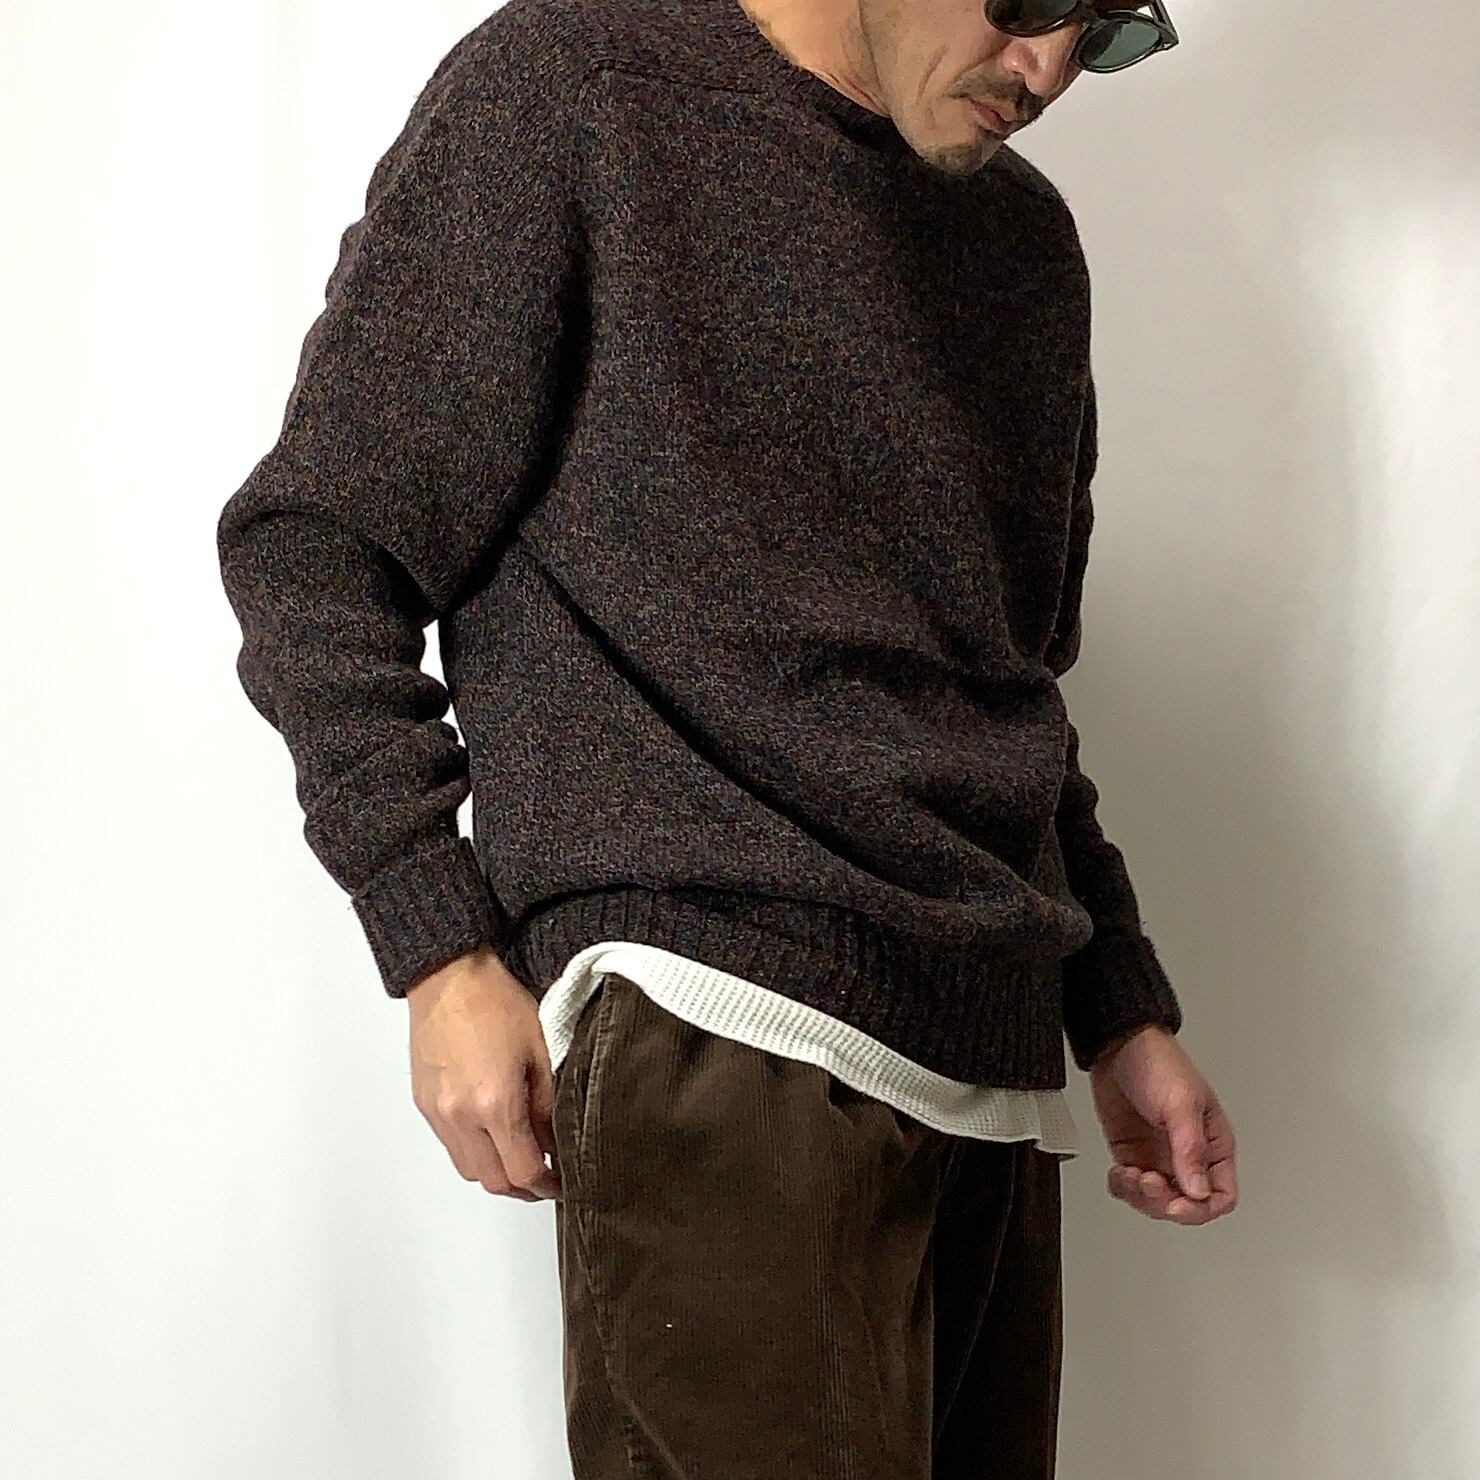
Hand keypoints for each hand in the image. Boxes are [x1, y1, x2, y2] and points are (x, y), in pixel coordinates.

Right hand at [405, 944, 561, 1201]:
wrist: (448, 977)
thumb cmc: (495, 1001)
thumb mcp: (540, 1049)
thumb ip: (548, 1104)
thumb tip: (554, 1141)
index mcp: (494, 1103)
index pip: (523, 1170)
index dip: (547, 1186)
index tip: (561, 1184)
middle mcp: (460, 1116)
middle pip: (493, 1182)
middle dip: (522, 1188)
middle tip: (544, 1179)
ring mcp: (437, 1113)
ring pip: (468, 1170)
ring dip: (495, 1173)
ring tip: (520, 1157)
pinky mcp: (424, 1105)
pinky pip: (450, 1146)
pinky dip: (473, 1152)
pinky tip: (492, 1134)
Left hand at [1087, 1024, 1236, 1224]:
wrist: (1118, 1045)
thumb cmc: (1160, 1063)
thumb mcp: (1181, 1105)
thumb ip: (1190, 1149)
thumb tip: (1197, 1191)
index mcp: (1214, 1145)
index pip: (1220, 1196)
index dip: (1201, 1208)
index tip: (1177, 1204)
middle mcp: (1189, 1156)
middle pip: (1186, 1205)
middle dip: (1164, 1202)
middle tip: (1147, 1181)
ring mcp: (1159, 1157)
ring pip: (1157, 1201)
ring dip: (1141, 1197)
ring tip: (1129, 1174)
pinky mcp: (1133, 1155)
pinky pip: (1131, 1188)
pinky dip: (1123, 1188)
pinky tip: (1119, 1173)